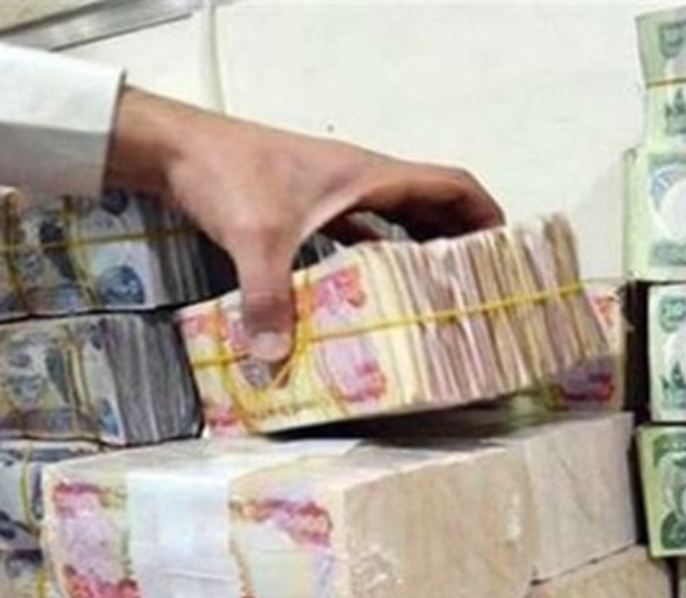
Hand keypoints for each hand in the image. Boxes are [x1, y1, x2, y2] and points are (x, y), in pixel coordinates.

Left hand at [105, 88, 503, 361]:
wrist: (177, 147)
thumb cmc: (228, 173)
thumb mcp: (255, 239)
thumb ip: (269, 299)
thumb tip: (275, 361)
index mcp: (371, 177)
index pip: (451, 185)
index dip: (486, 216)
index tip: (508, 254)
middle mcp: (362, 181)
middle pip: (431, 207)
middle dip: (460, 246)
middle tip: (477, 293)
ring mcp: (334, 192)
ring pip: (395, 220)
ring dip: (418, 251)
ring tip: (436, 299)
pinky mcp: (306, 206)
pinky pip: (357, 232)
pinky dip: (372, 257)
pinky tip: (369, 293)